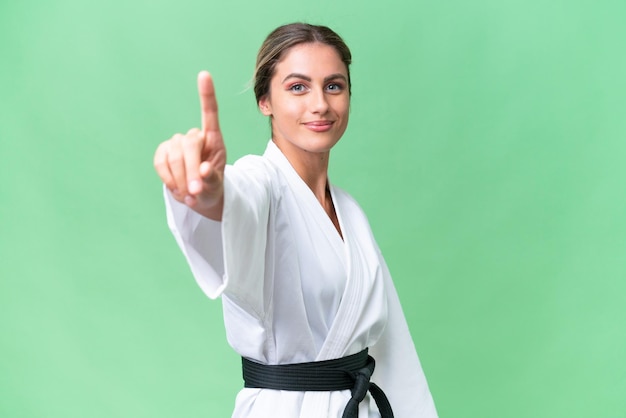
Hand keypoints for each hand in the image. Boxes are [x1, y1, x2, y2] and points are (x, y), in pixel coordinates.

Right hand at [154, 71, 225, 219]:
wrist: (197, 196)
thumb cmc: (211, 187)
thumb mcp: (217, 186)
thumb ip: (212, 180)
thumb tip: (204, 170)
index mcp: (213, 139)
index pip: (210, 113)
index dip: (206, 94)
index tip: (204, 75)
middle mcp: (195, 136)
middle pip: (189, 144)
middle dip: (192, 170)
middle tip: (195, 191)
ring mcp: (176, 143)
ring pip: (174, 156)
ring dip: (181, 178)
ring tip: (189, 194)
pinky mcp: (162, 152)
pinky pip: (160, 162)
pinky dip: (168, 178)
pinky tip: (177, 187)